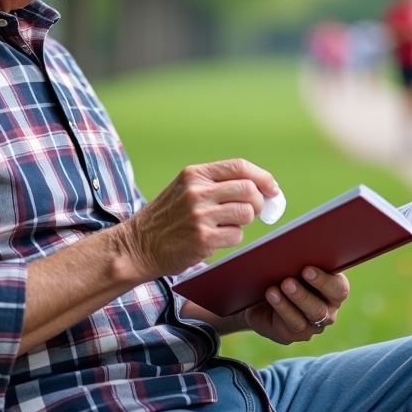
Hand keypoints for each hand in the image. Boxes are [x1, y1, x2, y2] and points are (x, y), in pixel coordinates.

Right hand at [118, 159, 277, 281]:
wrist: (138, 245)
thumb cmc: (167, 218)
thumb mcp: (185, 189)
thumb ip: (215, 184)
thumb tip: (259, 187)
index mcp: (194, 174)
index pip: (240, 166)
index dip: (263, 177)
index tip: (273, 189)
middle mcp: (197, 191)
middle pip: (248, 189)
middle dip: (258, 202)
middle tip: (254, 212)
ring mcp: (200, 215)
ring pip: (246, 213)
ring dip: (244, 222)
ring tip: (228, 226)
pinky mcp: (203, 239)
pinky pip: (236, 235)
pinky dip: (233, 238)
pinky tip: (217, 239)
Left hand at [243, 266, 349, 344]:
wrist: (260, 298)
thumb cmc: (283, 274)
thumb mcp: (291, 266)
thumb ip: (298, 259)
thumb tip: (293, 247)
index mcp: (333, 289)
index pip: (339, 289)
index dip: (324, 281)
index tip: (306, 269)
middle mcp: (327, 310)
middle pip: (322, 307)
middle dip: (304, 294)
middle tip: (288, 281)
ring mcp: (312, 325)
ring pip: (308, 317)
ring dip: (292, 301)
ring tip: (276, 288)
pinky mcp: (294, 334)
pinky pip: (292, 323)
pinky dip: (281, 308)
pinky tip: (271, 295)